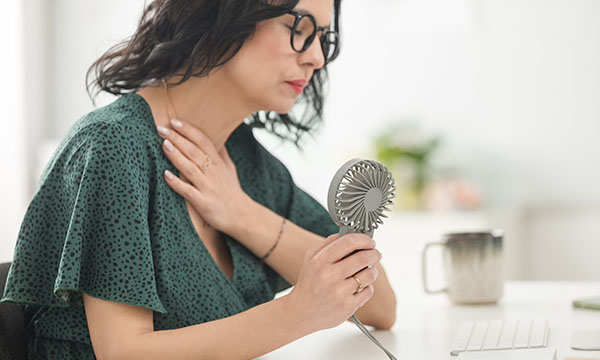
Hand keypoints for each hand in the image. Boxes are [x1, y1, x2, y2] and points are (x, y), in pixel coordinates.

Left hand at [157, 119, 251, 233]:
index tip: (174, 121)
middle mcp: (213, 172)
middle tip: (161, 128)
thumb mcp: (230, 169)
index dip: (189, 130)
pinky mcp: (203, 203)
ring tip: (163, 144)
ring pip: (190, 168)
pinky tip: (165, 175)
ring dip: (176, 156)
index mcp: (218, 162)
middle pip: (194, 151)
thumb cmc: (232, 192)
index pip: (203, 141)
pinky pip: (188, 191)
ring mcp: (208, 187)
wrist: (242, 216)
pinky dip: (177, 183)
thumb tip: (216, 138)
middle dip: (177, 138)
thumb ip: (221, 153)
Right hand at [284, 233, 381, 332]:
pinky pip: (368, 291)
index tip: (370, 241)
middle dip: (374, 253)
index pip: (349, 242)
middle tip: (376, 253)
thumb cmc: (309, 283)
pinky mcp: (347, 307)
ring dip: (372, 270)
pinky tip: (359, 286)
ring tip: (368, 271)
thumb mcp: (310, 259)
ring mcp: (339, 292)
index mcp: (320, 261)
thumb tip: (348, 233)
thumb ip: (328, 243)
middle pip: (363, 258)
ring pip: (369, 275)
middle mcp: (329, 276)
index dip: (364, 239)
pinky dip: (367, 287)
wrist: (301, 313)